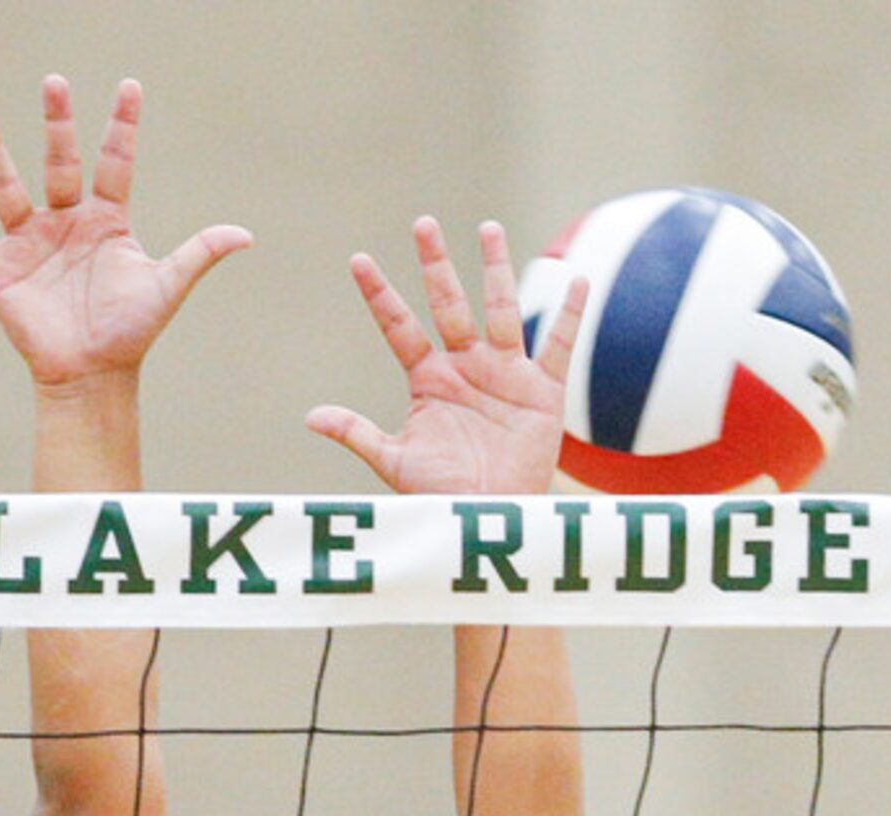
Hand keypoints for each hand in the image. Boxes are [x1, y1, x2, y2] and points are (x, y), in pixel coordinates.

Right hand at [0, 76, 249, 389]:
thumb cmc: (131, 331)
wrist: (93, 375)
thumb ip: (199, 255)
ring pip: (8, 184)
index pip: (114, 161)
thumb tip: (245, 235)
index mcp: (106, 221)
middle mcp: (66, 222)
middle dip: (58, 122)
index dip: (122, 126)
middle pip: (60, 160)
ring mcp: (29, 240)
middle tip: (54, 80)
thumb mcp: (166, 287)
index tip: (129, 86)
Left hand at [306, 218, 586, 496]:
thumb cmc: (441, 493)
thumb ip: (358, 433)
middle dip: (436, 264)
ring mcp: (505, 374)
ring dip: (496, 269)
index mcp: (429, 379)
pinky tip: (579, 280)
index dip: (380, 294)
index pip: (400, 326)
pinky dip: (572, 314)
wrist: (490, 517)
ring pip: (501, 310)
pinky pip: (559, 345)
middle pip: (448, 303)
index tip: (359, 260)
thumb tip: (311, 417)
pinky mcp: (543, 392)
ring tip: (487, 228)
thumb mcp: (395, 461)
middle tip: (422, 223)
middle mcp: (466, 367)